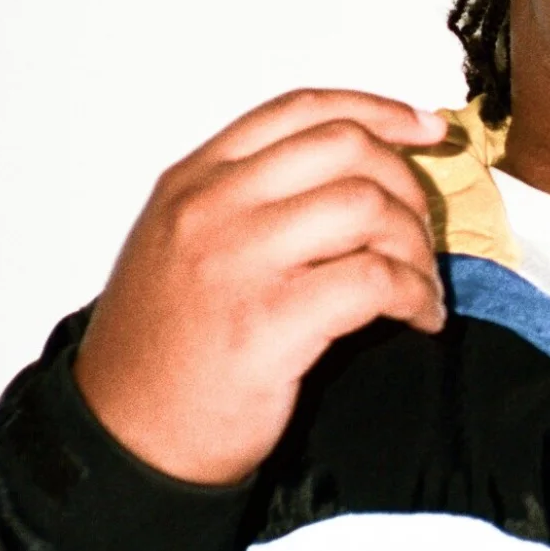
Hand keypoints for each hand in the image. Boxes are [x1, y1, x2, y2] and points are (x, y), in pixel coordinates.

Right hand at [71, 90, 448, 484]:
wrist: (124, 440)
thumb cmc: (160, 355)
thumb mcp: (178, 247)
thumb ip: (247, 202)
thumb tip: (352, 179)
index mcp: (192, 181)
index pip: (300, 110)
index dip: (377, 111)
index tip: (425, 130)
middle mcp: (211, 206)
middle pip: (345, 147)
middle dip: (405, 183)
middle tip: (419, 231)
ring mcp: (238, 259)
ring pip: (368, 205)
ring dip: (416, 245)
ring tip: (419, 285)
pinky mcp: (270, 320)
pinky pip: (377, 279)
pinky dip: (417, 295)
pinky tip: (418, 317)